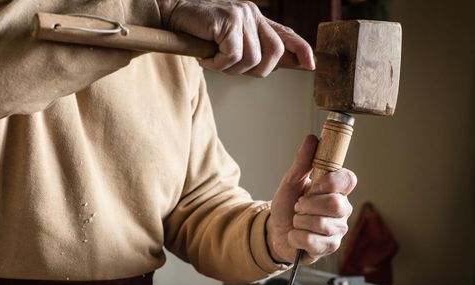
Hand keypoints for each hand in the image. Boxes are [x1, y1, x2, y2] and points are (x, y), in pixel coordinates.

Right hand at [155, 0, 314, 75]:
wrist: (173, 14)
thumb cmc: (198, 32)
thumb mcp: (227, 42)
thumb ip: (246, 50)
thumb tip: (264, 68)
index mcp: (256, 20)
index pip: (285, 34)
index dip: (301, 50)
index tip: (311, 65)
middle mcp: (253, 15)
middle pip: (274, 52)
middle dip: (257, 71)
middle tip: (232, 70)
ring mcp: (242, 16)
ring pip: (252, 58)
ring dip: (231, 69)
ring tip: (214, 62)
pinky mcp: (229, 20)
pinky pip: (233, 55)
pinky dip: (218, 64)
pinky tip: (206, 58)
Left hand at [266, 135, 356, 264]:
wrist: (275, 232)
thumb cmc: (287, 206)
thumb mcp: (291, 182)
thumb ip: (302, 162)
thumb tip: (312, 139)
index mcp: (336, 190)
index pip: (348, 179)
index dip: (331, 182)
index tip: (314, 185)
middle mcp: (342, 209)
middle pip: (336, 204)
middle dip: (308, 204)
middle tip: (298, 206)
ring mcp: (338, 230)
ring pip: (322, 223)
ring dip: (299, 221)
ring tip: (297, 220)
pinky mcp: (329, 248)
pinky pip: (312, 240)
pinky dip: (296, 237)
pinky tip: (295, 236)